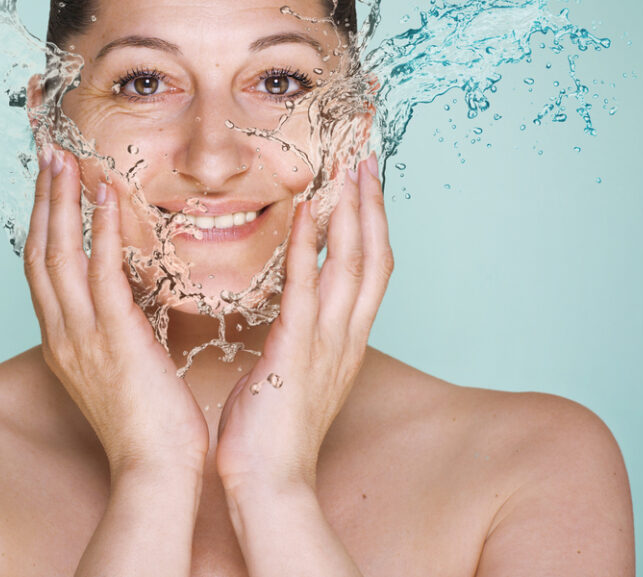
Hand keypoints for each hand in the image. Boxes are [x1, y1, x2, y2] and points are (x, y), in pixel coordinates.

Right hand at [24, 147, 209, 479]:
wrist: (157, 471)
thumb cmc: (151, 426)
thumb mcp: (123, 370)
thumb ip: (119, 332)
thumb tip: (134, 301)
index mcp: (64, 343)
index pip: (43, 271)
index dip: (43, 223)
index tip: (50, 184)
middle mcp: (62, 336)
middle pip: (39, 254)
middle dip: (42, 201)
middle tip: (48, 154)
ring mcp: (82, 337)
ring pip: (60, 256)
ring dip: (61, 203)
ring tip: (65, 160)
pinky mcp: (114, 339)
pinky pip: (101, 274)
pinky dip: (100, 232)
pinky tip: (105, 197)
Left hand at [214, 153, 391, 493]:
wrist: (269, 483)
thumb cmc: (270, 431)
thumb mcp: (290, 372)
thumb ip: (296, 336)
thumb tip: (286, 310)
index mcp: (345, 342)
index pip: (370, 272)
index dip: (373, 225)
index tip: (365, 184)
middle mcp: (346, 337)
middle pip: (373, 258)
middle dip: (372, 205)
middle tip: (366, 158)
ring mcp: (326, 344)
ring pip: (352, 265)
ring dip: (352, 213)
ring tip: (348, 168)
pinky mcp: (296, 351)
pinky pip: (306, 289)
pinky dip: (310, 247)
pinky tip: (307, 212)